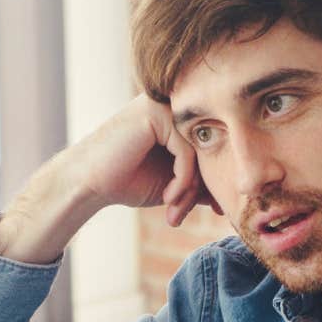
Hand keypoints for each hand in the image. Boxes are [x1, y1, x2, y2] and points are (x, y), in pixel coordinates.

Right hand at [61, 94, 219, 226]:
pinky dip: (182, 180)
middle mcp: (172, 106)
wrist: (87, 184)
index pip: (211, 148)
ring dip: (190, 189)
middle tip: (187, 216)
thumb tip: (233, 188)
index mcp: (178, 119)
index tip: (215, 210)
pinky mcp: (155, 112)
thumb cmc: (125, 181)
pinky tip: (168, 198)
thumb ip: (200, 180)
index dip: (213, 182)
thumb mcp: (173, 183)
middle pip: (208, 148)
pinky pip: (186, 151)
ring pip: (199, 151)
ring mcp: (163, 105)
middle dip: (201, 189)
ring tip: (175, 212)